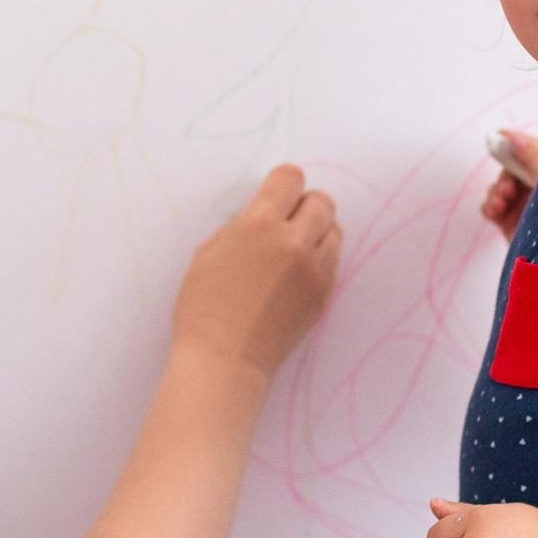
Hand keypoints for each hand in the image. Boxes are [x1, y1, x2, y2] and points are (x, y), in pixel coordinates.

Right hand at [171, 164, 341, 379]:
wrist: (224, 359)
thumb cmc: (203, 308)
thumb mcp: (208, 253)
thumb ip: (240, 226)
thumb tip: (262, 214)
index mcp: (257, 225)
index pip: (290, 178)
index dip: (283, 184)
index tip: (276, 196)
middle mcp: (292, 242)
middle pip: (321, 200)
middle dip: (304, 205)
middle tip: (287, 222)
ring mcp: (314, 270)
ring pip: (334, 229)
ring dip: (317, 231)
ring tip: (294, 249)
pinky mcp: (324, 293)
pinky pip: (333, 260)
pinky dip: (320, 258)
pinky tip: (297, 273)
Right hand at [481, 129, 537, 241]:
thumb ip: (531, 155)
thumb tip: (506, 133)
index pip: (528, 150)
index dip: (512, 145)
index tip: (498, 138)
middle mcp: (537, 187)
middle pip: (510, 170)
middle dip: (504, 176)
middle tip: (508, 188)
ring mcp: (523, 206)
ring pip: (498, 189)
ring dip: (495, 192)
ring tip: (501, 202)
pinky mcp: (510, 224)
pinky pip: (491, 209)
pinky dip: (489, 207)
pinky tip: (495, 211)